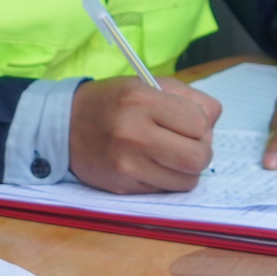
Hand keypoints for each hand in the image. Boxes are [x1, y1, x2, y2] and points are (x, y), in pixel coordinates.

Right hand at [66, 75, 221, 193]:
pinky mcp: (122, 187)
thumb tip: (213, 124)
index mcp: (141, 100)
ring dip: (185, 170)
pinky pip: (164, 191)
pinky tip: (150, 165)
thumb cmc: (112, 102)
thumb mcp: (147, 84)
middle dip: (201, 152)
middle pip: (199, 158)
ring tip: (169, 155)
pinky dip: (165, 180)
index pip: (200, 123)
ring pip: (186, 181)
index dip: (201, 124)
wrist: (63, 126)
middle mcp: (133, 133)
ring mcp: (127, 165)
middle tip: (187, 144)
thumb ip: (187, 98)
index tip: (187, 122)